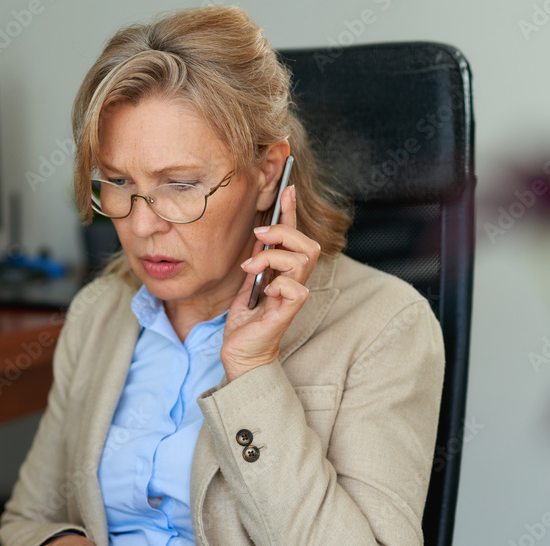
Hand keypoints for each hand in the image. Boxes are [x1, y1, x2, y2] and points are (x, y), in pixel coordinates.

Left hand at [222, 185, 321, 381]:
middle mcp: (294, 283)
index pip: (296, 237)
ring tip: (251, 268)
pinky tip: (264, 291)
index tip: (287, 188)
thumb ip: (257, 262)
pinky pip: (296, 290)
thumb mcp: (248, 284)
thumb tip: (258, 237)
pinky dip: (278, 284)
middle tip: (257, 237)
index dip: (293, 212)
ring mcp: (292, 298)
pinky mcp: (286, 314)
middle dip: (283, 233)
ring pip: (303, 260)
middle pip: (309, 245)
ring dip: (273, 257)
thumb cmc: (246, 324)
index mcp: (285, 274)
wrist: (240, 354)